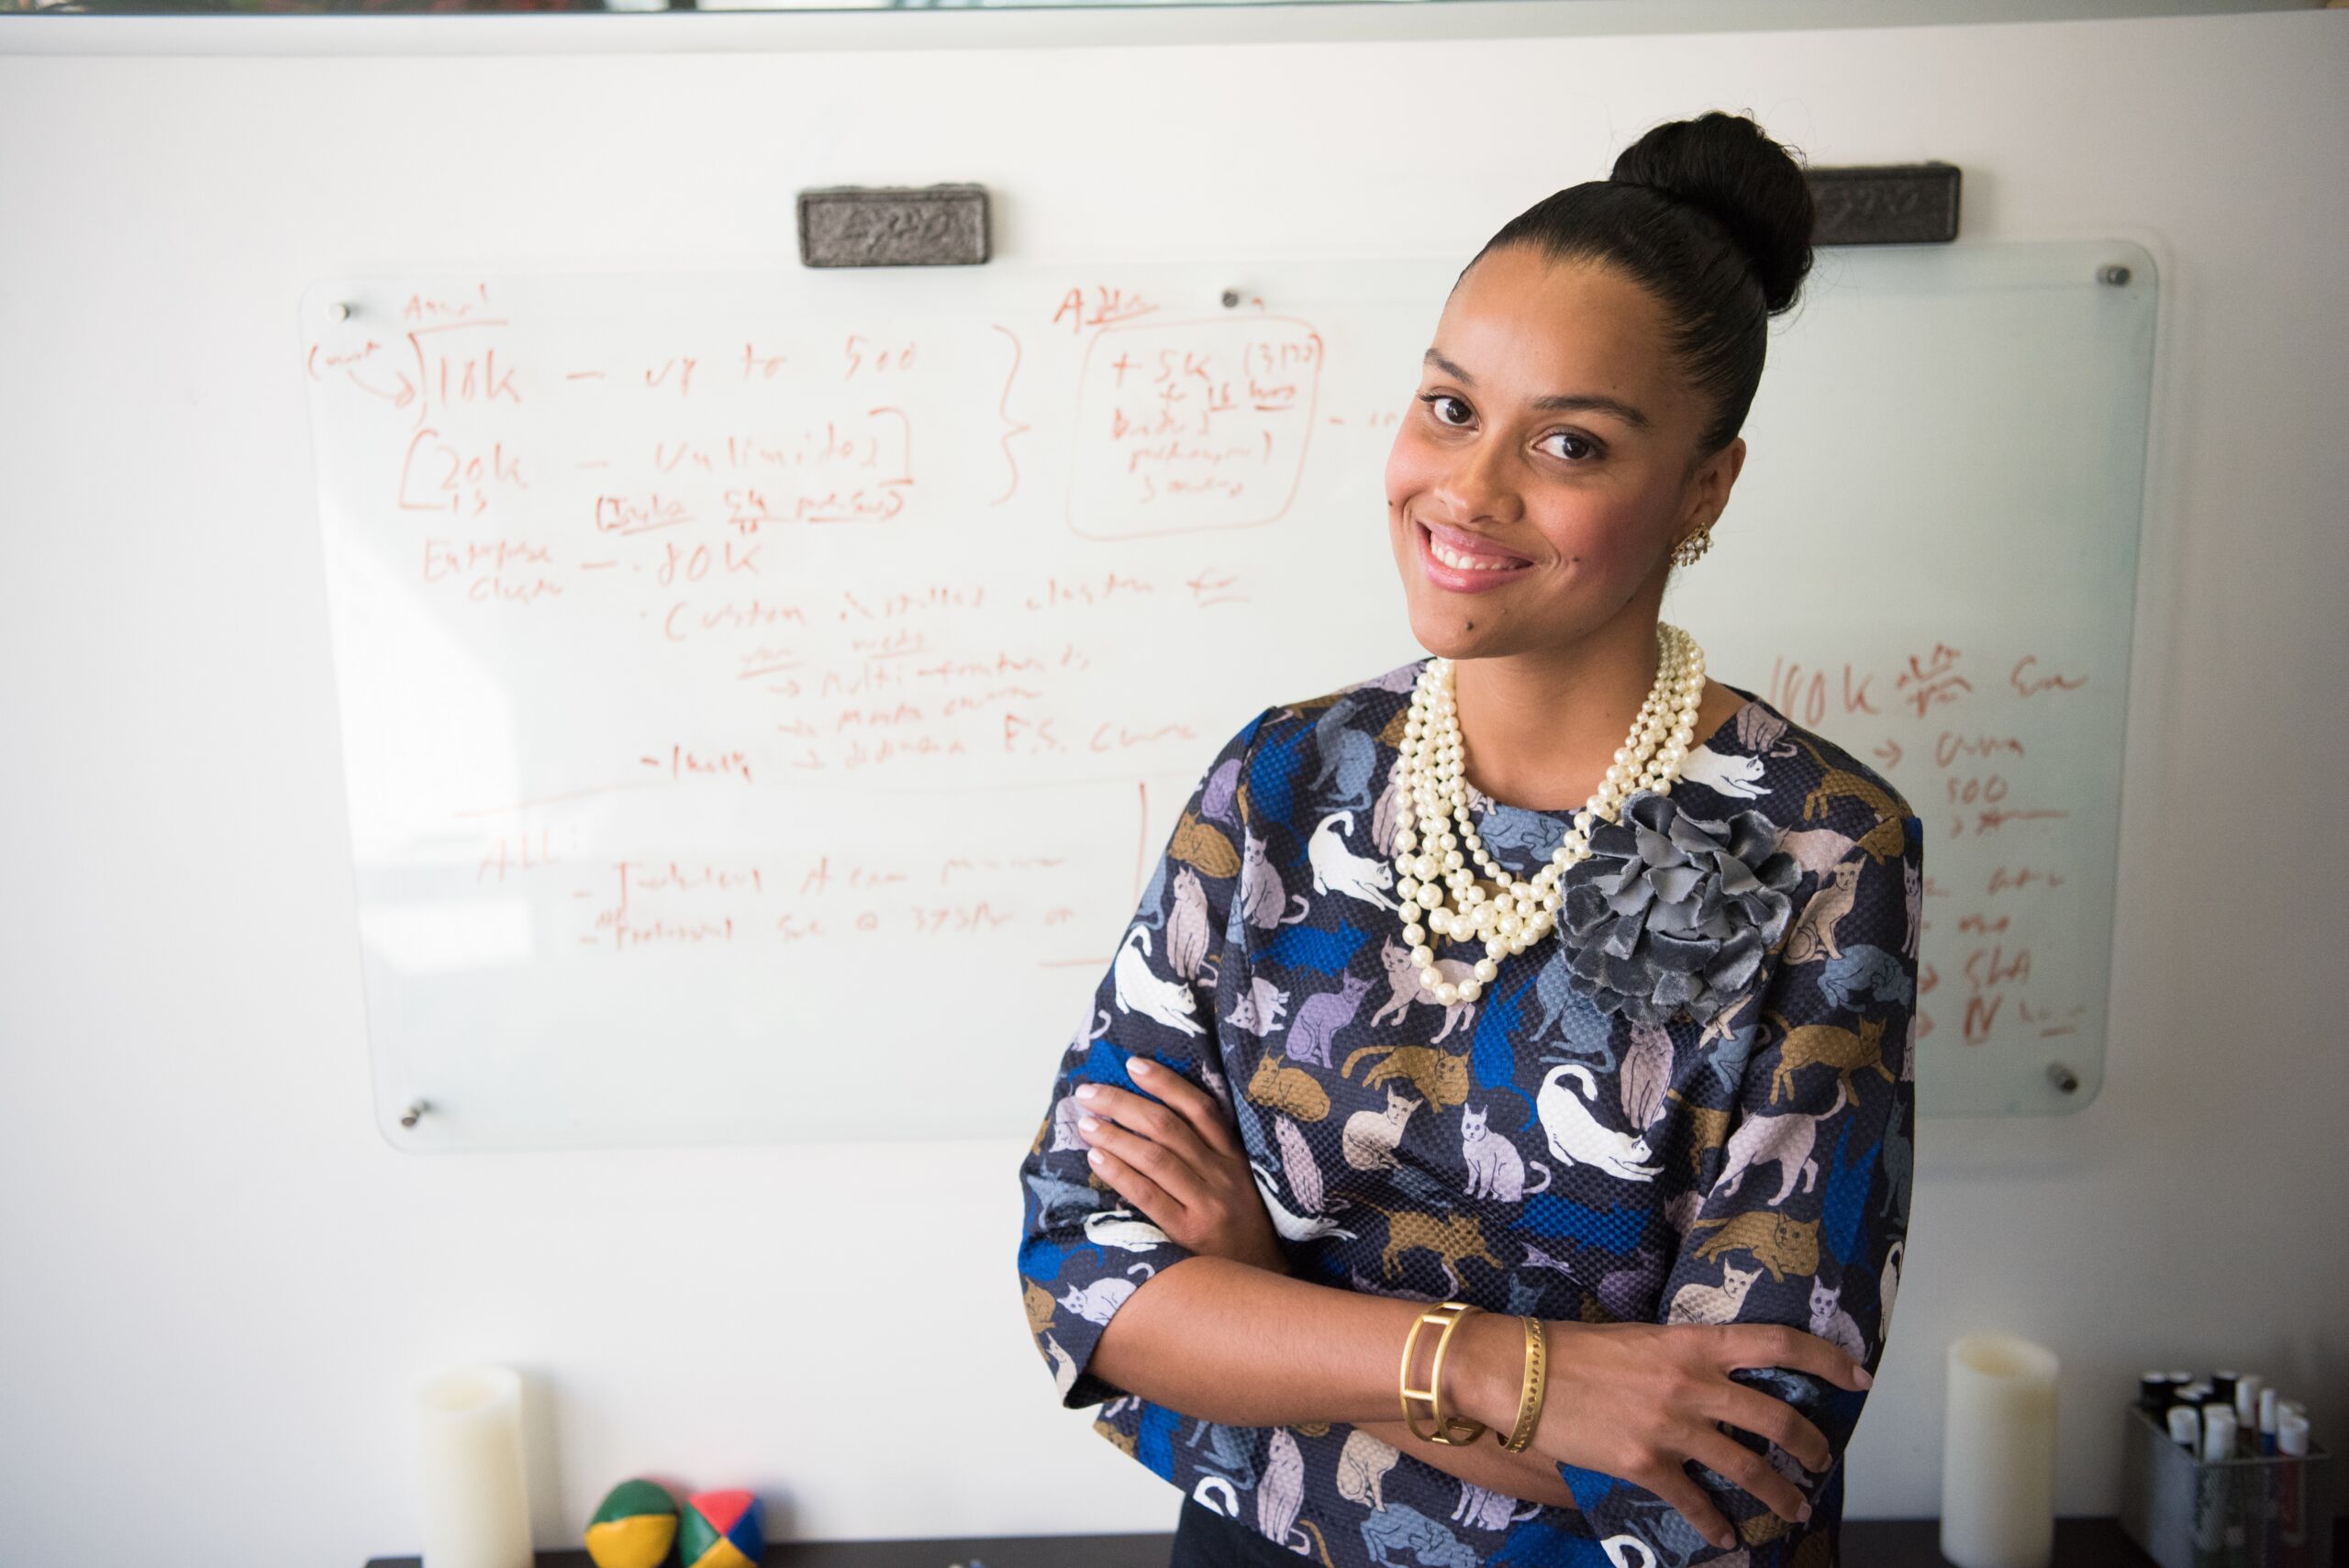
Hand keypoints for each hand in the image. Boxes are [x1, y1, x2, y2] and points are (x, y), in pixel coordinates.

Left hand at [1072, 1058, 1290, 1275]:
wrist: (1263, 1280)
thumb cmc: (1241, 1227)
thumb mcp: (1238, 1182)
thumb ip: (1209, 1153)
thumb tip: (1154, 1118)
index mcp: (1235, 1157)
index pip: (1200, 1108)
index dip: (1165, 1083)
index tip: (1133, 1064)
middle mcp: (1223, 1175)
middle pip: (1168, 1127)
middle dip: (1124, 1104)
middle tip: (1090, 1092)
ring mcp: (1207, 1203)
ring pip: (1155, 1157)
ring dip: (1115, 1134)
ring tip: (1087, 1122)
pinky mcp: (1190, 1232)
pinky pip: (1148, 1195)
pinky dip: (1119, 1173)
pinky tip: (1096, 1159)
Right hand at [1454, 1313, 1870, 1550]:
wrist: (1521, 1373)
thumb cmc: (1574, 1349)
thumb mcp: (1641, 1338)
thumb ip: (1685, 1357)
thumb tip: (1720, 1380)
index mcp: (1693, 1343)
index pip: (1778, 1345)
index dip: (1826, 1359)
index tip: (1857, 1375)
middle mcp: (1691, 1384)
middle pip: (1776, 1416)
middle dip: (1811, 1444)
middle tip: (1822, 1460)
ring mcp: (1671, 1428)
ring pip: (1747, 1467)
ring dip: (1779, 1493)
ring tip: (1794, 1506)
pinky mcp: (1645, 1465)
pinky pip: (1695, 1502)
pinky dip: (1715, 1523)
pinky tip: (1726, 1534)